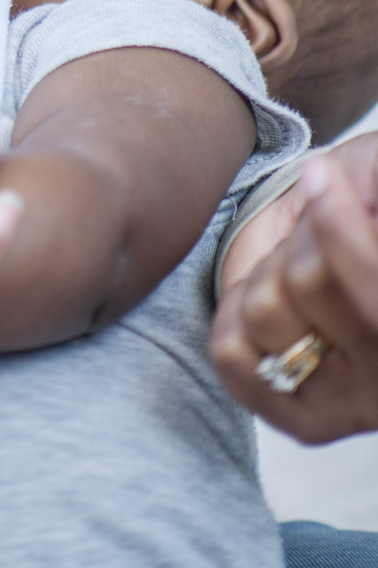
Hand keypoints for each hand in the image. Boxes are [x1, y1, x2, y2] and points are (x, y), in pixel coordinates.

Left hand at [210, 136, 377, 441]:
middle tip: (318, 236)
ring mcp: (352, 408)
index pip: (369, 288)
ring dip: (269, 272)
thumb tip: (338, 185)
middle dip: (301, 237)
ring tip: (298, 270)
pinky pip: (231, 352)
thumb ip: (369, 178)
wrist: (331, 253)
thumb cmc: (370, 205)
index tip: (318, 174)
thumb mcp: (373, 174)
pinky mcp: (302, 420)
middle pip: (306, 281)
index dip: (337, 230)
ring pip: (263, 309)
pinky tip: (272, 304)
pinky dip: (235, 311)